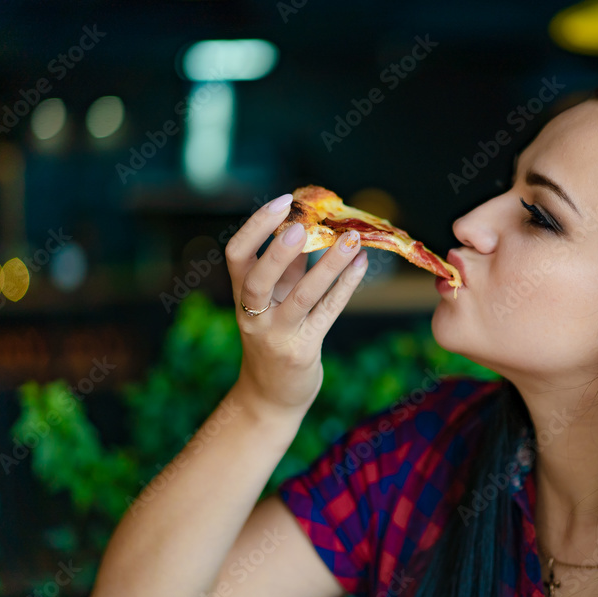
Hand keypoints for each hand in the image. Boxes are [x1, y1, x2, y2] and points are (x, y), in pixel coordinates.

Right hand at [225, 193, 367, 416]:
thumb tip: (309, 223)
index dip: (255, 227)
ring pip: (301, 296)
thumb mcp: (273, 299)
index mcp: (241, 294)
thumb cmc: (275, 335)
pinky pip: (326, 313)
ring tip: (351, 240)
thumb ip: (286, 266)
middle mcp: (253, 314)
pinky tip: (361, 266)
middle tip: (303, 224)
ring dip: (327, 266)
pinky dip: (345, 287)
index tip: (283, 201)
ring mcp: (276, 334)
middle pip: (257, 278)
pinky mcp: (302, 350)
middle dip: (278, 250)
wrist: (271, 395)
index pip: (236, 255)